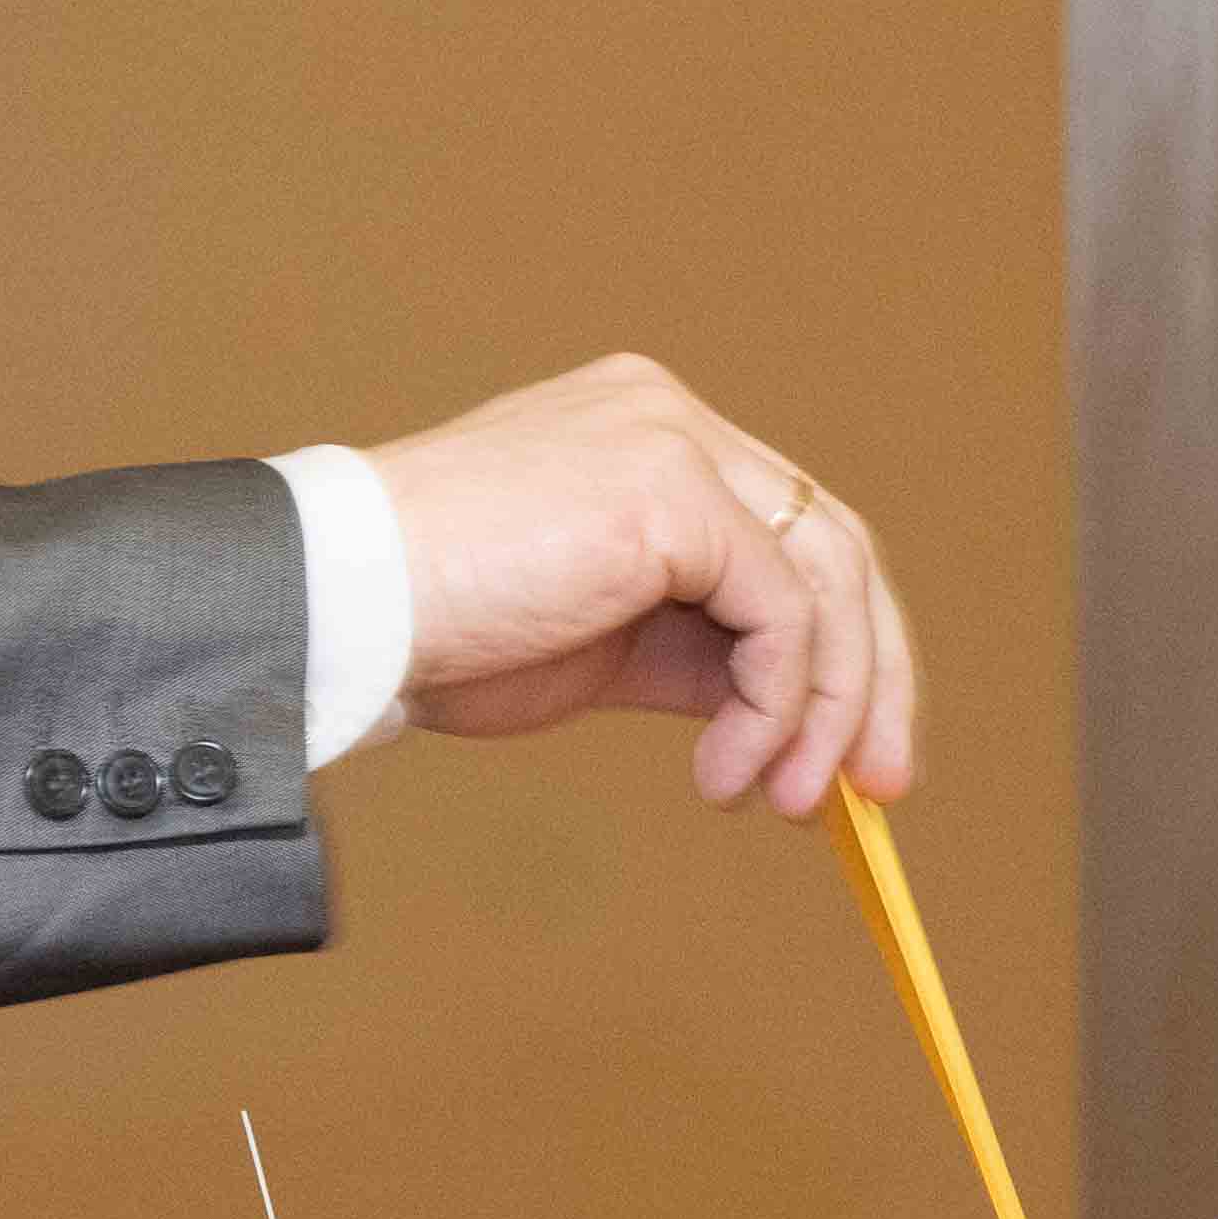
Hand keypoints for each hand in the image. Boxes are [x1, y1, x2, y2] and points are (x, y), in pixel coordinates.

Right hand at [363, 354, 916, 817]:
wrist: (341, 608)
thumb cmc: (439, 629)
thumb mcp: (598, 643)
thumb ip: (696, 653)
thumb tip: (796, 723)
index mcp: (649, 436)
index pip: (793, 531)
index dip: (842, 645)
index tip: (852, 754)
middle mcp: (671, 416)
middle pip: (836, 543)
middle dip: (869, 679)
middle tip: (876, 791)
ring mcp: (674, 439)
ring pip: (826, 580)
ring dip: (825, 712)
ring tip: (786, 802)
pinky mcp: (670, 488)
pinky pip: (781, 614)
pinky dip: (778, 707)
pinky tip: (723, 773)